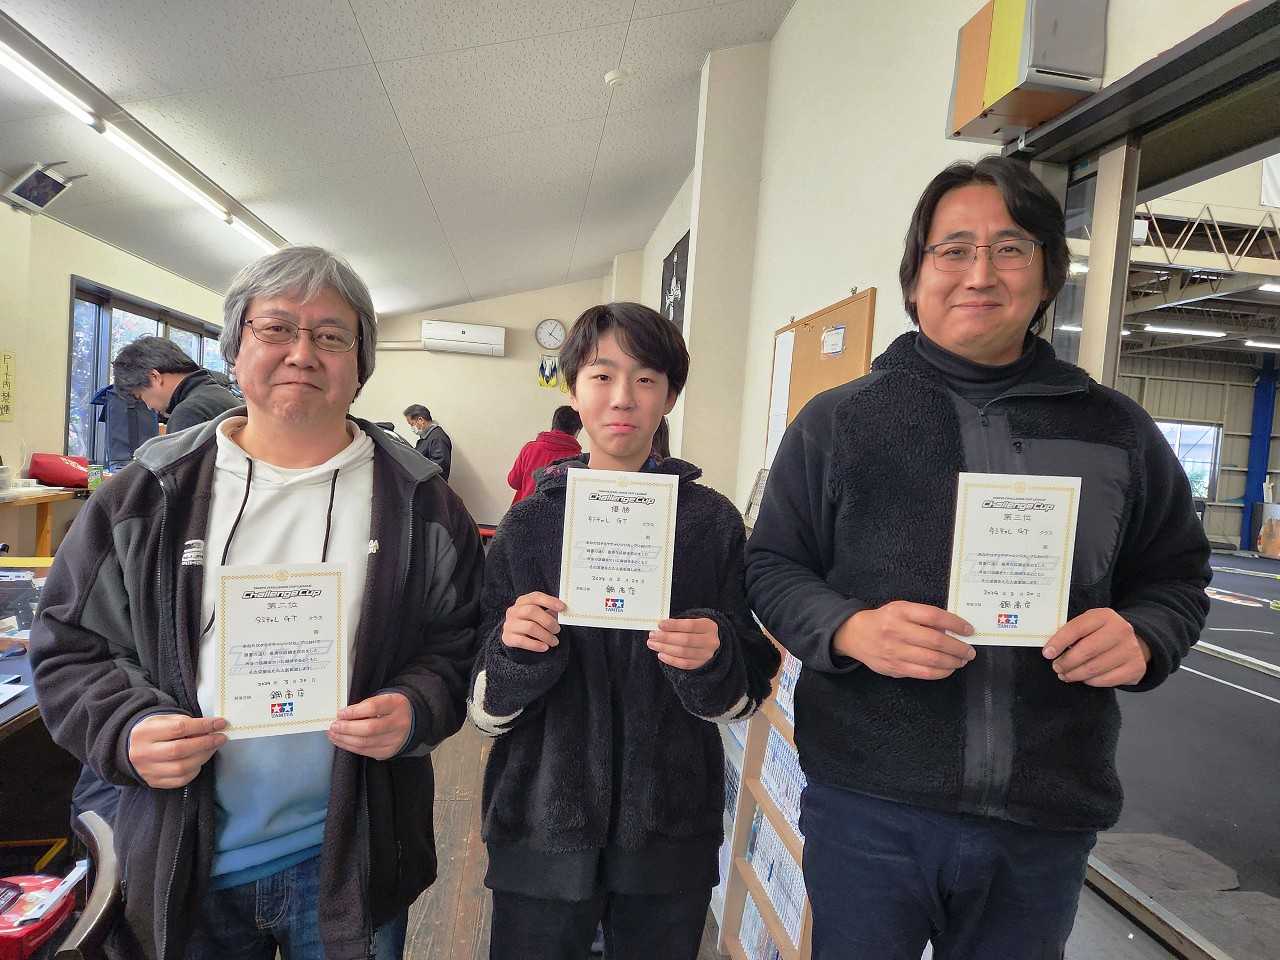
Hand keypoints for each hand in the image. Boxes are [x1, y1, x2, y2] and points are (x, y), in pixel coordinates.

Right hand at [128, 713, 226, 788]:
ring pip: (182, 767)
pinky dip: (195, 770)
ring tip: (213, 747)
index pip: (178, 728)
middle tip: (221, 738)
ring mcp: (148, 770)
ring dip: (203, 757)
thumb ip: (184, 722)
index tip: (220, 723)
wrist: (130, 749)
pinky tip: (200, 760)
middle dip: (205, 743)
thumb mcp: (164, 719)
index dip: (203, 726)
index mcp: (145, 733)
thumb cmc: (154, 731)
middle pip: (180, 750)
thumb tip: (210, 728)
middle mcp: (143, 753)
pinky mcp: (154, 782)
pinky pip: (180, 780)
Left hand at [329, 692, 412, 759]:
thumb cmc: (389, 708)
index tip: (340, 713)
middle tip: (334, 726)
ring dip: (344, 739)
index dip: (354, 711)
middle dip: (347, 728)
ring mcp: (395, 739)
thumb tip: (342, 716)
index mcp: (396, 704)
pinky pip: (365, 751)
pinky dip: (350, 746)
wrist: (409, 721)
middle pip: (369, 728)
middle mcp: (399, 723)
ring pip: (365, 743)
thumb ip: (365, 705)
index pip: (373, 708)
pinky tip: (341, 741)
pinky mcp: (388, 752)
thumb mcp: (382, 699)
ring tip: (333, 734)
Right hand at [502, 592, 564, 653]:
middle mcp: (513, 611)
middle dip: (548, 621)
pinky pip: (523, 641)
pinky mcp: (507, 638)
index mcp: (522, 601)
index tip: (563, 608)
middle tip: (558, 630)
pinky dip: (536, 645)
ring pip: (530, 627)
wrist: (515, 637)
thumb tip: (564, 612)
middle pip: (532, 611)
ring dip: (546, 635)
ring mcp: (509, 624)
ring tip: (554, 641)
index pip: (536, 597)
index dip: (550, 601)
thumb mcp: (539, 614)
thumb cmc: (532, 622)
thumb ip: (550, 612)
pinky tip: (545, 647)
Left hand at [648, 618, 720, 669]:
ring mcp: (706, 654)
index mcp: (709, 626)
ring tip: (652, 644)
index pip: (690, 625)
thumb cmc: (695, 630)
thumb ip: (678, 624)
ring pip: (683, 652)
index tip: (659, 624)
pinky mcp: (700, 664)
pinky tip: (660, 654)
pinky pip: (683, 664)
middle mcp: (710, 641)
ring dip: (665, 648)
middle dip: (666, 638)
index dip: (674, 625)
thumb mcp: (692, 622)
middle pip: (686, 640)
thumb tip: (659, 627)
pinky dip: (670, 660)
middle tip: (652, 635)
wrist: (708, 642)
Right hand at [834, 601, 975, 679]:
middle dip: (958, 648)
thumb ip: (923, 617)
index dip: (955, 623)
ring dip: (952, 662)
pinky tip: (948, 669)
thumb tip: (951, 629)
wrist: (855, 635)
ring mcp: (895, 651)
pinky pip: (923, 673)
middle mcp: (897, 631)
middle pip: (935, 641)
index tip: (969, 630)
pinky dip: (940, 672)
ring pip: (931, 660)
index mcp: (900, 612)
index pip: (933, 616)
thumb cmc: (884, 620)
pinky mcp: (895, 668)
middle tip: (969, 651)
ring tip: (961, 661)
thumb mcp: (901, 609)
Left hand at [1043, 608, 1150, 686]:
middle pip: (1086, 651)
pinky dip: (1091, 681)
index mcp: (1105, 616)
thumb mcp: (1089, 624)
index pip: (1077, 628)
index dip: (1059, 642)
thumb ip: (1073, 631)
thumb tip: (1050, 649)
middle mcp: (1121, 631)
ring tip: (1065, 675)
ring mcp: (1130, 650)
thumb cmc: (1102, 633)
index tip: (1047, 653)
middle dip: (1066, 662)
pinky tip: (1084, 679)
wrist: (1135, 641)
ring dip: (1075, 674)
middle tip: (1056, 667)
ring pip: (1095, 668)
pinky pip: (1106, 680)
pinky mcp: (1136, 668)